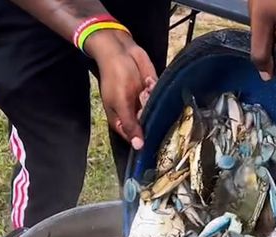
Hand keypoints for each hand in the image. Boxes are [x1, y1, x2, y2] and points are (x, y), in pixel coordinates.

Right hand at [85, 30, 156, 149]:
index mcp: (123, 122)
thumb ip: (130, 125)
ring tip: (144, 89)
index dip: (145, 140)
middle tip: (143, 101)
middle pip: (149, 128)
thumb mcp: (120, 104)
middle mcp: (134, 116)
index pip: (137, 140)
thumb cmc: (115, 77)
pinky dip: (154, 89)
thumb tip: (139, 147)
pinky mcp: (152, 92)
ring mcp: (144, 104)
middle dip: (150, 117)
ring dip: (152, 100)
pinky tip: (147, 81)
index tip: (153, 134)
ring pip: (156, 113)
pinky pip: (159, 98)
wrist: (119, 50)